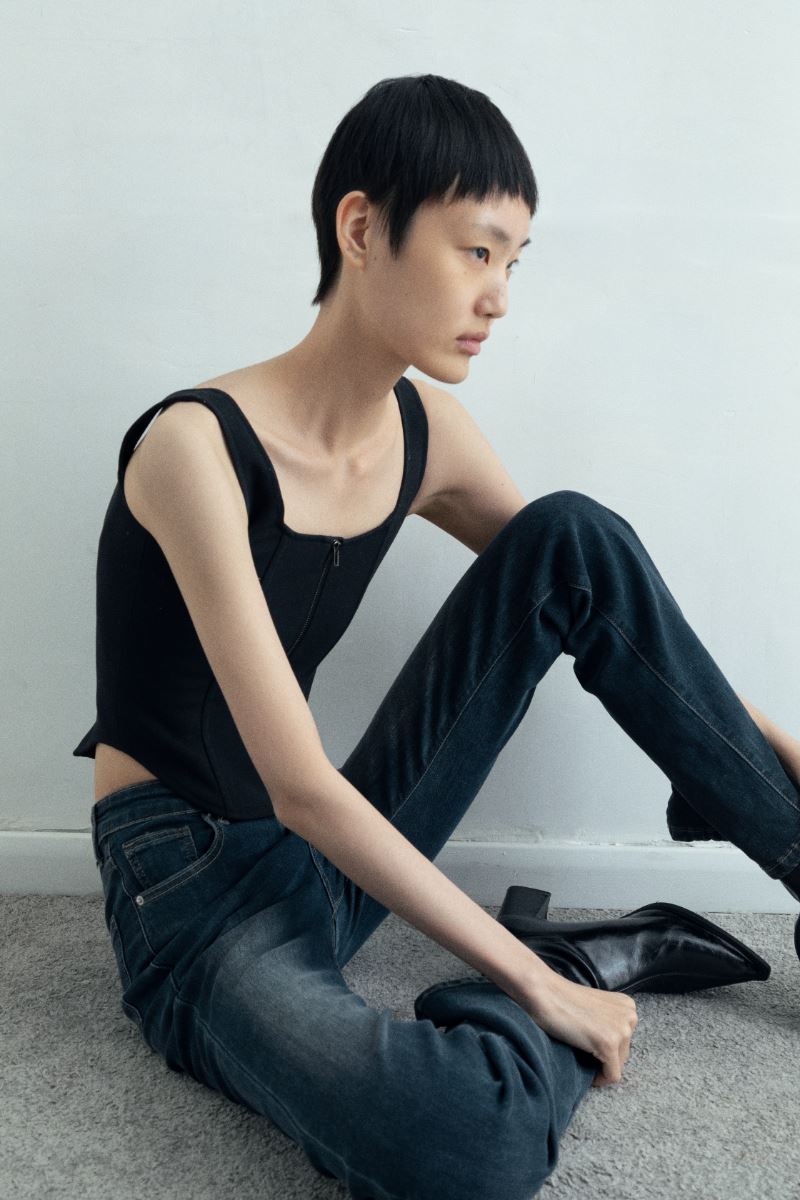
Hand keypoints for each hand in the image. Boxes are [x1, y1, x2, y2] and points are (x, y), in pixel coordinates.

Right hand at [520, 966, 638, 1086]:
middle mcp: (630, 1016)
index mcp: (627, 1005)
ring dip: (600, 1067)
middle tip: (583, 1053)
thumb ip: (609, 1021)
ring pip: (618, 1066)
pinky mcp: (609, 1044)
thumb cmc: (562, 1001)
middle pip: (624, 1053)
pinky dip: (599, 1080)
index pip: (625, 1040)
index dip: (606, 1048)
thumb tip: (613, 1049)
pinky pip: (612, 1076)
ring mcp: (622, 1030)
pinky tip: (587, 1074)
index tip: (590, 1047)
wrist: (545, 993)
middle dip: (605, 1058)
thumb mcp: (596, 1008)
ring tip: (582, 1058)